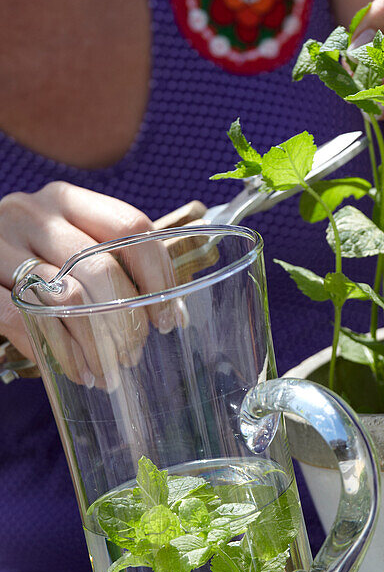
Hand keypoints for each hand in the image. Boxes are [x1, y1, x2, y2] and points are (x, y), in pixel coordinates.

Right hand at [0, 182, 175, 385]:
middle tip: (133, 353)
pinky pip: (25, 320)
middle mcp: (32, 213)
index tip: (166, 318)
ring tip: (108, 371)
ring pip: (67, 297)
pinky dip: (59, 351)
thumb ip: (108, 263)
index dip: (158, 274)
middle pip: (101, 266)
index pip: (131, 226)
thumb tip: (172, 312)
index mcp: (65, 199)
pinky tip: (77, 371)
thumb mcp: (63, 246)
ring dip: (96, 343)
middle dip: (126, 319)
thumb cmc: (24, 261)